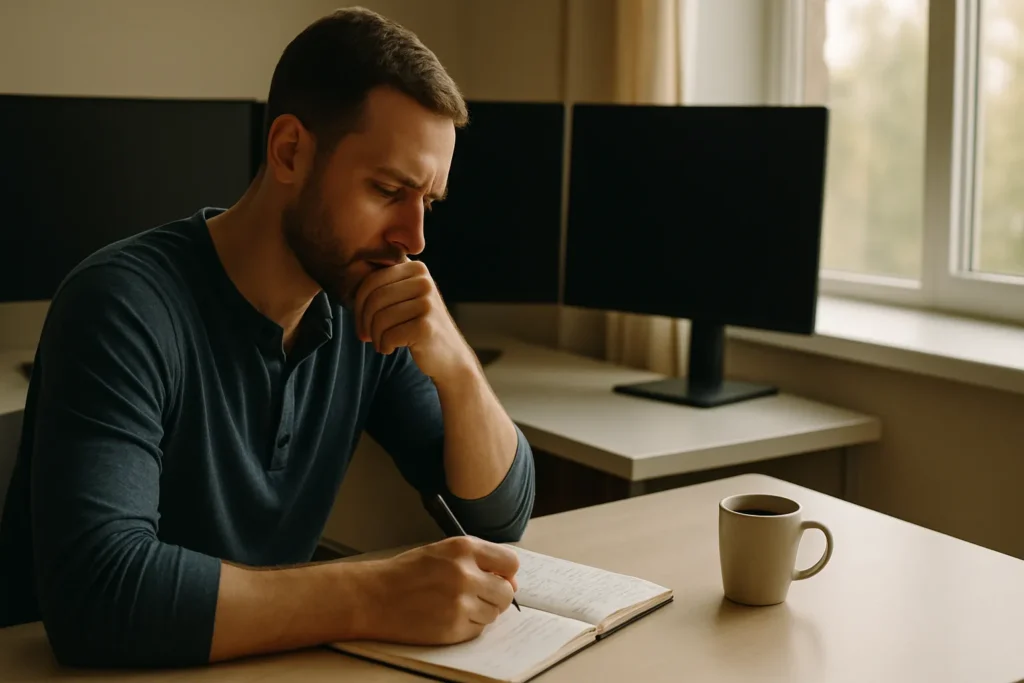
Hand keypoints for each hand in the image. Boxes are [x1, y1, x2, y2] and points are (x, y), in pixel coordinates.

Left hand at [353, 260, 473, 380]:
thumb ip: (383, 284)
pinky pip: (389, 335)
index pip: (372, 281)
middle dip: (364, 322)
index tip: (361, 323)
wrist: (449, 356)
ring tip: (382, 343)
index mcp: (416, 268)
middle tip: (367, 336)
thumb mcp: (404, 297)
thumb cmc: (417, 325)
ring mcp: (428, 303)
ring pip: (380, 318)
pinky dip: (384, 346)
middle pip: (374, 299)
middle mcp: (425, 281)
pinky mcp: (426, 326)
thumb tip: (345, 279)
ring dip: (375, 336)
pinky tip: (391, 349)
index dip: (358, 305)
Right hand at [358, 536, 519, 644]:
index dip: (506, 573)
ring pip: (493, 613)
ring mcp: (460, 603)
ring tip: (455, 605)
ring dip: (481, 612)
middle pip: (506, 592)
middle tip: (477, 596)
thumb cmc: (406, 573)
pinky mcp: (453, 628)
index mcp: (464, 548)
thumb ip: (477, 561)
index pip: (511, 562)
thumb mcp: (443, 552)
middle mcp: (466, 574)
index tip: (498, 578)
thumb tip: (510, 582)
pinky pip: (477, 630)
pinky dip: (467, 626)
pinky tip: (446, 616)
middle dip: (496, 596)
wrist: (374, 596)